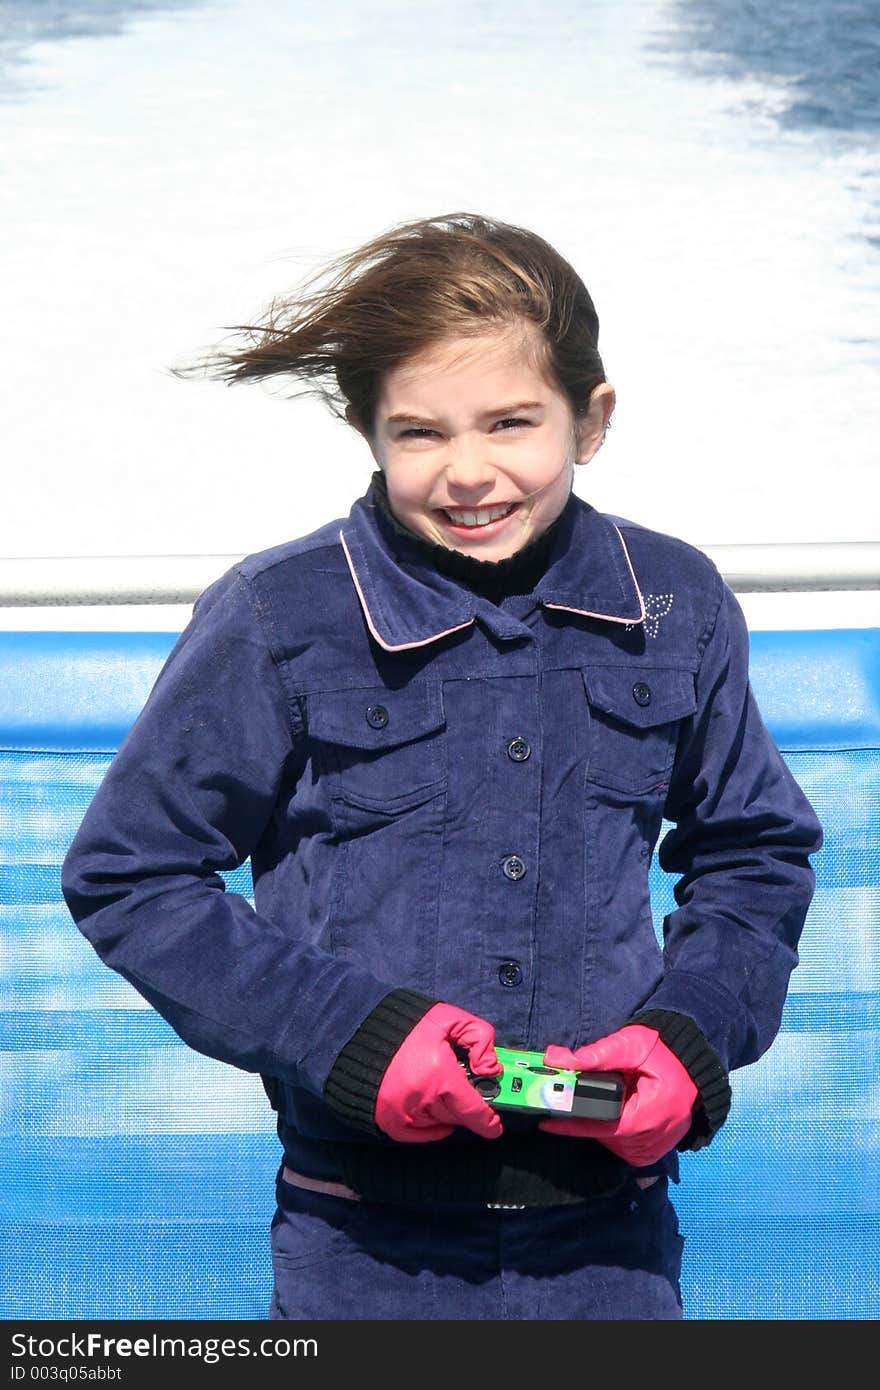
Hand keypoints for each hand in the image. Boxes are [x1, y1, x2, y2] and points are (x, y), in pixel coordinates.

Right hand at [375, 1001, 502, 1142]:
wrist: (362, 1029)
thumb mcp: (450, 1019)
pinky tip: (432, 1111)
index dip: (488, 1121)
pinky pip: (417, 1135)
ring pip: (438, 1123)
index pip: (473, 1109)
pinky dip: (428, 1127)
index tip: (495, 1126)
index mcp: (439, 1073)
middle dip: (465, 1104)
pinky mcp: (388, 1120)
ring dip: (445, 1111)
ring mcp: (403, 1112)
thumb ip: (479, 1038)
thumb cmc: (407, 1024)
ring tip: (439, 1087)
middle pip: (457, 1116)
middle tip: (462, 1088)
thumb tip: (491, 1069)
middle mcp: (421, 1098)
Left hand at [538, 1025, 698, 1165]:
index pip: (602, 1126)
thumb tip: (556, 1058)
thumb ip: (596, 1054)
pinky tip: (617, 1115)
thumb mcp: (630, 1045)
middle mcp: (657, 1137)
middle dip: (586, 1122)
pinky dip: (617, 1135)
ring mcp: (661, 1146)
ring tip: (603, 1103)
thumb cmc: (663, 1051)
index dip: (572, 1124)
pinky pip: (630, 1149)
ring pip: (617, 1146)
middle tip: (572, 1105)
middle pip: (607, 1137)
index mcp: (650, 1113)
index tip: (546, 1122)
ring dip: (602, 1129)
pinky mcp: (661, 1148)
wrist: (693, 1061)